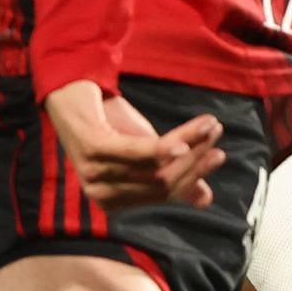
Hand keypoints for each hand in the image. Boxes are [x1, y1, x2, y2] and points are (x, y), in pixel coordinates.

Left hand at [43, 80, 224, 210]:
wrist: (72, 88)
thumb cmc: (107, 122)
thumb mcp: (144, 149)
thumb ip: (170, 174)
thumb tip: (206, 198)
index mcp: (115, 202)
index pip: (164, 194)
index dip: (194, 175)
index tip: (219, 154)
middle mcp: (101, 195)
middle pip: (162, 183)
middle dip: (195, 160)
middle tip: (217, 135)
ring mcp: (95, 174)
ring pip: (154, 168)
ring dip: (188, 145)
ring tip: (209, 126)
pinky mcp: (93, 149)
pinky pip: (135, 154)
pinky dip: (162, 150)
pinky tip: (182, 144)